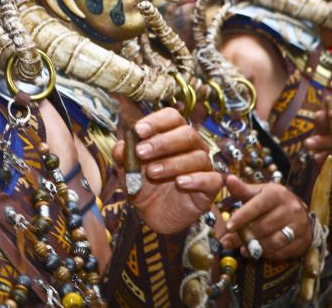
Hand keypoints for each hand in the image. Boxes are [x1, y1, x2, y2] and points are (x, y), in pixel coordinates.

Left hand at [112, 107, 221, 233]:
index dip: (156, 121)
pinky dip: (196, 179)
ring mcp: (203, 166)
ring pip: (197, 157)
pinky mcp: (210, 187)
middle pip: (186, 134)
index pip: (171, 117)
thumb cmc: (144, 185)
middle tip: (141, 152)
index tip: (138, 130)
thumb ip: (123, 157)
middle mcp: (192, 146)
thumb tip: (120, 146)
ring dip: (172, 163)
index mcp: (173, 134)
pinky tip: (180, 182)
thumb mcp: (128, 171)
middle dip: (162, 142)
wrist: (154, 214)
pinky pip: (211, 179)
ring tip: (152, 172)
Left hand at [221, 176, 311, 260]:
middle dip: (245, 235)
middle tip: (231, 241)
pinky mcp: (304, 240)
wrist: (298, 212)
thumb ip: (242, 189)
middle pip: (264, 226)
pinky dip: (268, 254)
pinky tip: (258, 252)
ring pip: (274, 241)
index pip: (256, 207)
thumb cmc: (272, 201)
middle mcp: (291, 208)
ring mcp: (299, 225)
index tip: (229, 227)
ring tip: (244, 248)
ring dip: (256, 247)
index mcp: (277, 194)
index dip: (241, 217)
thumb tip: (229, 179)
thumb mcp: (259, 192)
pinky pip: (283, 252)